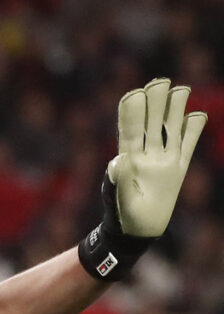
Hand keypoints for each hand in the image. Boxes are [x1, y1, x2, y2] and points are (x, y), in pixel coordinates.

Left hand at [108, 77, 206, 238]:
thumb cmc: (121, 214)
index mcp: (129, 159)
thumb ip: (117, 179)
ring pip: (170, 130)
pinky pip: (188, 146)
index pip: (131, 131)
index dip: (132, 113)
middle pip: (151, 124)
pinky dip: (192, 132)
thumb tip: (118, 159)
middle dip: (154, 103)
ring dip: (174, 110)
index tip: (135, 93)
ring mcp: (163, 160)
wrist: (136, 230)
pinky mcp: (178, 169)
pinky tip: (198, 116)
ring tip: (181, 89)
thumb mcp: (117, 197)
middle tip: (159, 81)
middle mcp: (147, 156)